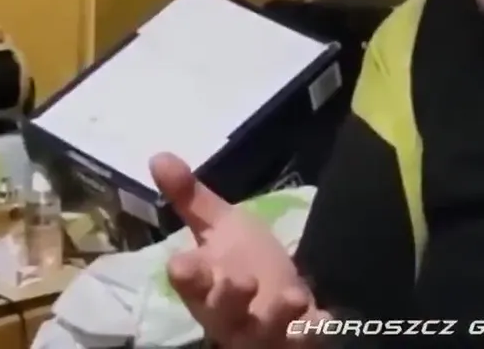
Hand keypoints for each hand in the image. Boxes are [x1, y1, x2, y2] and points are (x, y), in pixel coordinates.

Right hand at [151, 153, 323, 347]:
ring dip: (276, 314)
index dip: (186, 275)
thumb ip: (191, 198)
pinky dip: (310, 331)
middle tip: (242, 280)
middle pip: (221, 311)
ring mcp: (261, 329)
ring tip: (294, 296)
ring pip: (261, 329)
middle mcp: (228, 311)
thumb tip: (158, 154)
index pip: (189, 281)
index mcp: (204, 282)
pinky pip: (300, 340)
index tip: (181, 264)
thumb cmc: (244, 260)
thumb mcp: (220, 226)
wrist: (282, 295)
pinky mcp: (292, 339)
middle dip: (229, 297)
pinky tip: (325, 319)